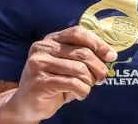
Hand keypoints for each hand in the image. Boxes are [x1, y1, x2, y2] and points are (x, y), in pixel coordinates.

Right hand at [3, 26, 117, 122]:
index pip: (78, 33)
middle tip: (102, 78)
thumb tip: (109, 54)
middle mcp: (42, 48)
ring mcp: (38, 64)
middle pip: (82, 53)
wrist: (26, 104)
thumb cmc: (53, 82)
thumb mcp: (67, 65)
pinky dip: (83, 91)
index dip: (97, 43)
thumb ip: (82, 56)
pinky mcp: (39, 81)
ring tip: (86, 87)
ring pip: (80, 69)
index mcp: (51, 39)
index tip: (111, 55)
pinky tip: (79, 94)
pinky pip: (73, 84)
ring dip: (90, 82)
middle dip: (98, 67)